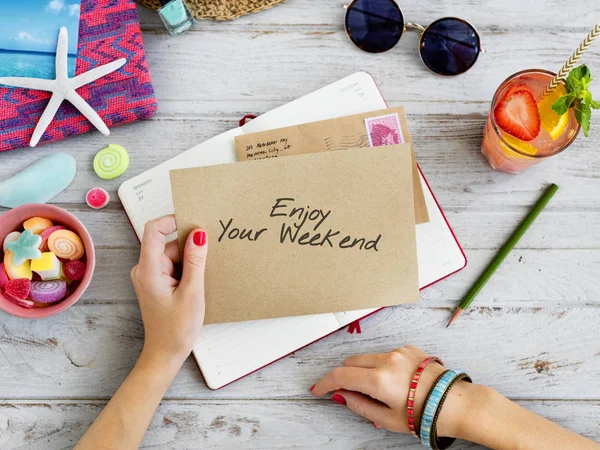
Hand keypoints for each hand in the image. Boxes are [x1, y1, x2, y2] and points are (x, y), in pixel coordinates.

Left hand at [130, 215, 207, 366]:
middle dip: (189, 247)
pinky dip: (187, 269)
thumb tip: (199, 233)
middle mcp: (145, 269)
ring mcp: (150, 276)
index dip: (173, 221)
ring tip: (201, 280)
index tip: (195, 223)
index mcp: (149, 270)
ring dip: (190, 260)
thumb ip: (196, 261)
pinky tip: (196, 284)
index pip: (153, 230)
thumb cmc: (177, 329)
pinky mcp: (157, 282)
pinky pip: (173, 265)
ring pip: (172, 254)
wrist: (165, 353)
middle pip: (167, 242)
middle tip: (208, 259)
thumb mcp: (193, 293)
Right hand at [311, 345, 470, 436]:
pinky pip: (385, 355)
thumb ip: (359, 405)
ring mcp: (398, 351)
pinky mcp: (408, 348)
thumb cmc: (423, 414)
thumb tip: (340, 395)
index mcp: (379, 379)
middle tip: (347, 393)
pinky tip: (395, 382)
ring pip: (367, 358)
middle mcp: (386, 360)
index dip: (326, 383)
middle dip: (344, 376)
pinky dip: (381, 366)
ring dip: (363, 371)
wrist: (454, 403)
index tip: (318, 389)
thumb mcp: (387, 419)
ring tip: (378, 392)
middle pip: (351, 362)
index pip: (341, 375)